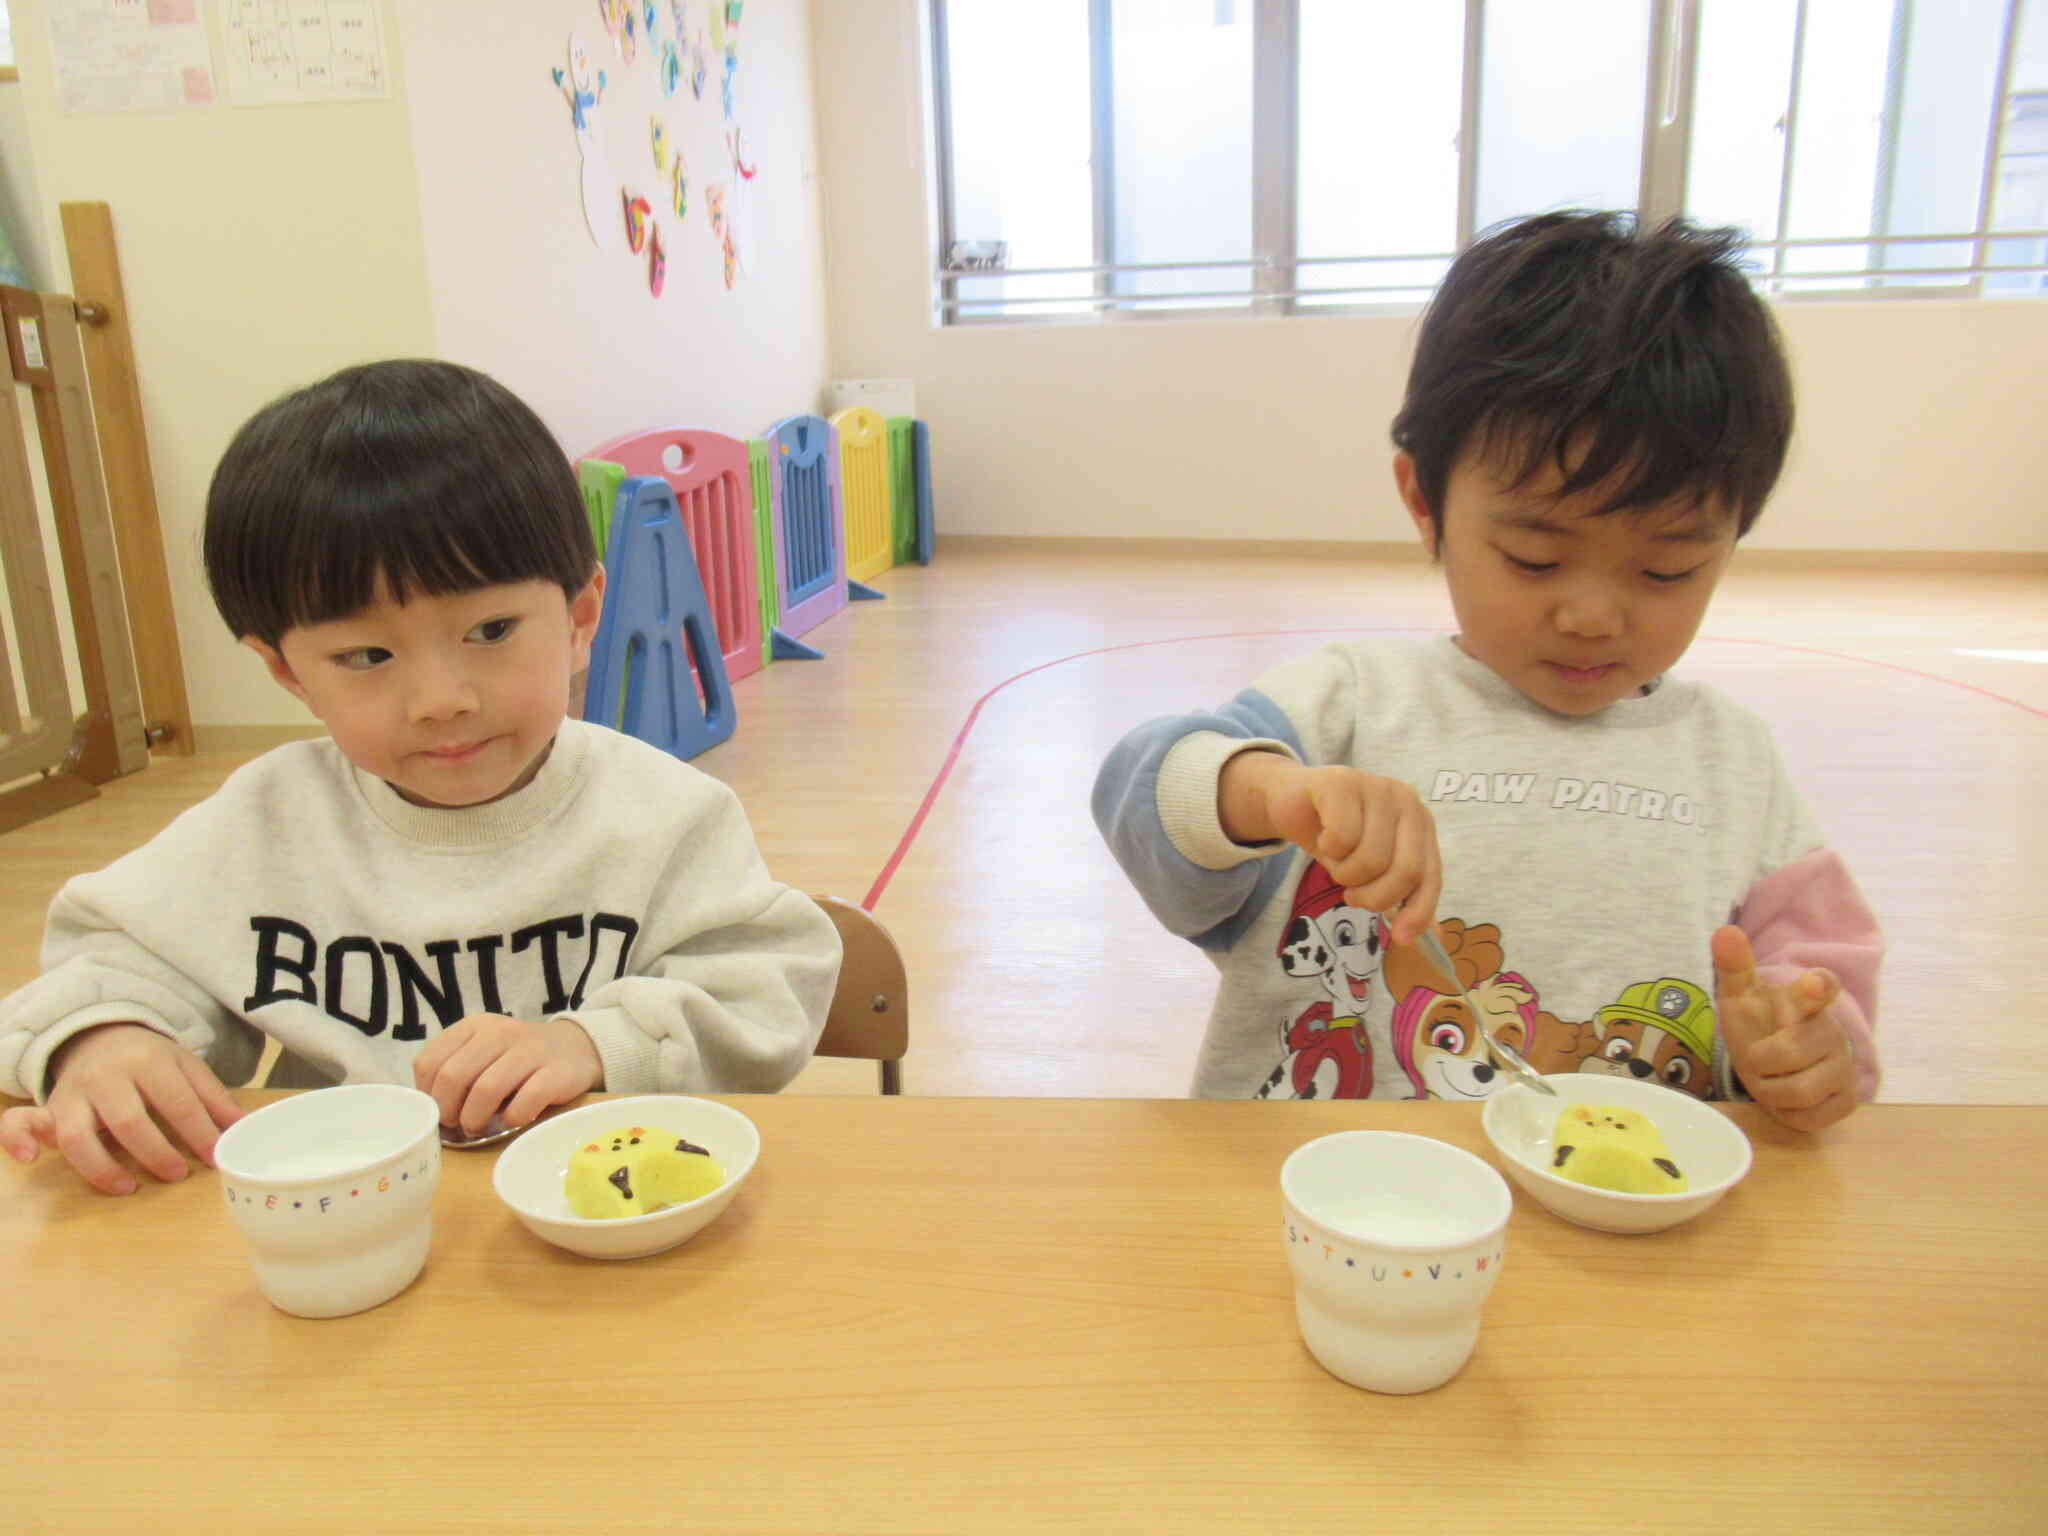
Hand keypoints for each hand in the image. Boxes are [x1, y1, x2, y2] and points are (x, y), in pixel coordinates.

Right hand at [0, 1023, 242, 1194]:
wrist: (101, 1035)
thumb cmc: (151, 1061)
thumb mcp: (186, 1067)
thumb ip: (213, 1098)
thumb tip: (243, 1129)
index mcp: (150, 1061)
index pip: (177, 1102)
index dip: (199, 1134)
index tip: (214, 1159)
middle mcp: (108, 1076)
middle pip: (130, 1120)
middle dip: (155, 1152)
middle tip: (176, 1175)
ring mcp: (74, 1093)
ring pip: (78, 1133)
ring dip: (102, 1167)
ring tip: (129, 1187)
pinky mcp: (48, 1108)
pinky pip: (19, 1122)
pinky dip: (17, 1140)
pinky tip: (29, 1159)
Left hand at [412, 1014, 602, 1136]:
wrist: (575, 1048)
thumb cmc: (518, 1059)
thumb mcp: (483, 1051)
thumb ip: (456, 1069)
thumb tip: (431, 1108)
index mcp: (474, 1026)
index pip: (430, 1061)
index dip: (428, 1093)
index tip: (439, 1110)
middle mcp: (500, 1032)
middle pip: (454, 1076)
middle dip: (448, 1110)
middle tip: (456, 1125)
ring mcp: (530, 1050)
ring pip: (486, 1090)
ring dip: (475, 1118)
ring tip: (478, 1129)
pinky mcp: (556, 1072)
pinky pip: (524, 1102)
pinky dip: (511, 1119)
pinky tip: (511, 1121)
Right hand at [1219, 753, 1441, 944]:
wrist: (1293, 800)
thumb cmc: (1337, 835)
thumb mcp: (1371, 870)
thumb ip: (1402, 896)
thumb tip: (1433, 937)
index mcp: (1421, 822)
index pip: (1430, 876)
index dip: (1418, 911)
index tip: (1399, 937)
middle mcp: (1406, 801)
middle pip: (1405, 871)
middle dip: (1373, 896)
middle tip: (1351, 893)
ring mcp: (1375, 787)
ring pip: (1370, 859)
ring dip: (1344, 873)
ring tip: (1336, 860)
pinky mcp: (1342, 783)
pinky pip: (1342, 837)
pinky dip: (1327, 849)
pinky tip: (1322, 836)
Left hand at [1712, 925, 1855, 1130]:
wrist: (1779, 1063)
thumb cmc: (1760, 1025)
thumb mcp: (1741, 996)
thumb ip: (1734, 966)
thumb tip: (1724, 931)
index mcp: (1807, 999)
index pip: (1821, 988)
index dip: (1816, 988)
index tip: (1813, 983)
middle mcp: (1832, 1030)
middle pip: (1788, 1052)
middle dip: (1759, 1061)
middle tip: (1758, 1057)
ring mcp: (1843, 1066)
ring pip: (1797, 1091)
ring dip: (1770, 1089)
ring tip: (1772, 1076)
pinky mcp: (1846, 1100)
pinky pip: (1808, 1116)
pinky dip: (1787, 1113)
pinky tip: (1789, 1097)